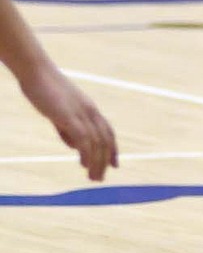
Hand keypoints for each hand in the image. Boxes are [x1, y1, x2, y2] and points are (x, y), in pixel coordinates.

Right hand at [20, 62, 117, 181]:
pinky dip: (87, 153)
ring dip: (97, 162)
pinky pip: (83, 138)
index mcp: (90, 109)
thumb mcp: (61, 113)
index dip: (112, 149)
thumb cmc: (46, 91)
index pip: (107, 131)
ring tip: (93, 178)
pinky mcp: (70, 116)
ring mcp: (81, 113)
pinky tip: (84, 164)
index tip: (114, 165)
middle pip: (105, 139)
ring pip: (96, 142)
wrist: (38, 73)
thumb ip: (69, 129)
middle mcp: (90, 111)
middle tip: (100, 179)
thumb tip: (76, 146)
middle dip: (105, 161)